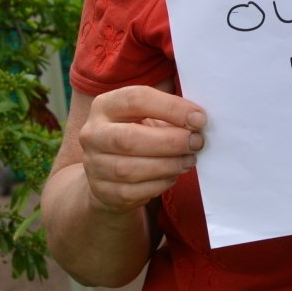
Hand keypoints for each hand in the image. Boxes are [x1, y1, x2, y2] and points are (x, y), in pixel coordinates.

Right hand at [77, 85, 206, 214]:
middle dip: (169, 142)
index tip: (199, 118)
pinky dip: (158, 184)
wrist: (107, 170)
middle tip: (196, 142)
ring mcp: (93, 164)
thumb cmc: (137, 133)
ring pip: (130, 169)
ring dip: (167, 165)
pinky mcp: (101, 191)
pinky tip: (173, 175)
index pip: (136, 99)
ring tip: (189, 160)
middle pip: (129, 139)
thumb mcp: (147, 115)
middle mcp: (92, 134)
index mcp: (105, 105)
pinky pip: (132, 191)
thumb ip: (168, 113)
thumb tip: (197, 121)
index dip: (171, 108)